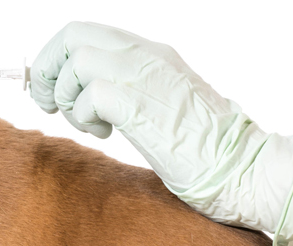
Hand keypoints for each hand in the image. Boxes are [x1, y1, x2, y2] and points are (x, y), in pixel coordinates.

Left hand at [30, 22, 292, 245]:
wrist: (243, 164)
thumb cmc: (205, 147)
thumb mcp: (162, 104)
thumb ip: (130, 91)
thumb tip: (91, 96)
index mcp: (151, 54)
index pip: (87, 33)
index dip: (57, 58)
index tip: (51, 90)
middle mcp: (146, 55)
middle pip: (73, 36)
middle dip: (48, 70)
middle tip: (50, 104)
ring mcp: (144, 76)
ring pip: (76, 60)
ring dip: (68, 96)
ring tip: (88, 125)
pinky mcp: (141, 105)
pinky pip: (90, 95)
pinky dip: (84, 116)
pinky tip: (104, 133)